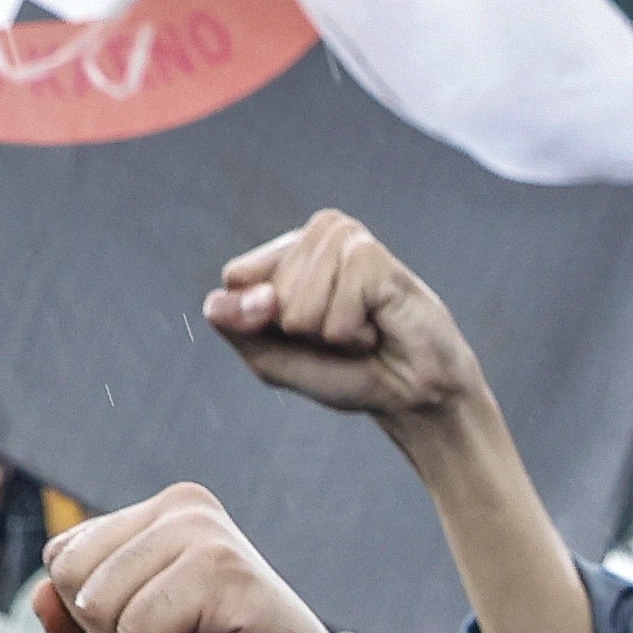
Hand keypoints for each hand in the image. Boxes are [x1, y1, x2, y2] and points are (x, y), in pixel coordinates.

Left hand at [28, 487, 384, 632]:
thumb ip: (69, 628)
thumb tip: (41, 597)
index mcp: (155, 516)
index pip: (61, 555)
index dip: (90, 620)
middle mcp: (181, 508)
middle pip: (69, 572)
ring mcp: (204, 533)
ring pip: (98, 601)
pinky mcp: (225, 569)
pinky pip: (138, 626)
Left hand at [200, 210, 490, 426]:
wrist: (413, 395)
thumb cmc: (348, 373)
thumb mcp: (273, 360)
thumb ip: (237, 328)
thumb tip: (220, 299)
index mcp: (286, 252)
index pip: (237, 278)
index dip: (260, 320)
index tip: (303, 336)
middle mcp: (316, 237)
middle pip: (267, 292)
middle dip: (300, 331)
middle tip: (343, 337)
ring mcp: (346, 240)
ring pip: (297, 299)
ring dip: (329, 333)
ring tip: (362, 332)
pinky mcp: (371, 255)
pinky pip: (336, 305)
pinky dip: (353, 333)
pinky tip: (379, 326)